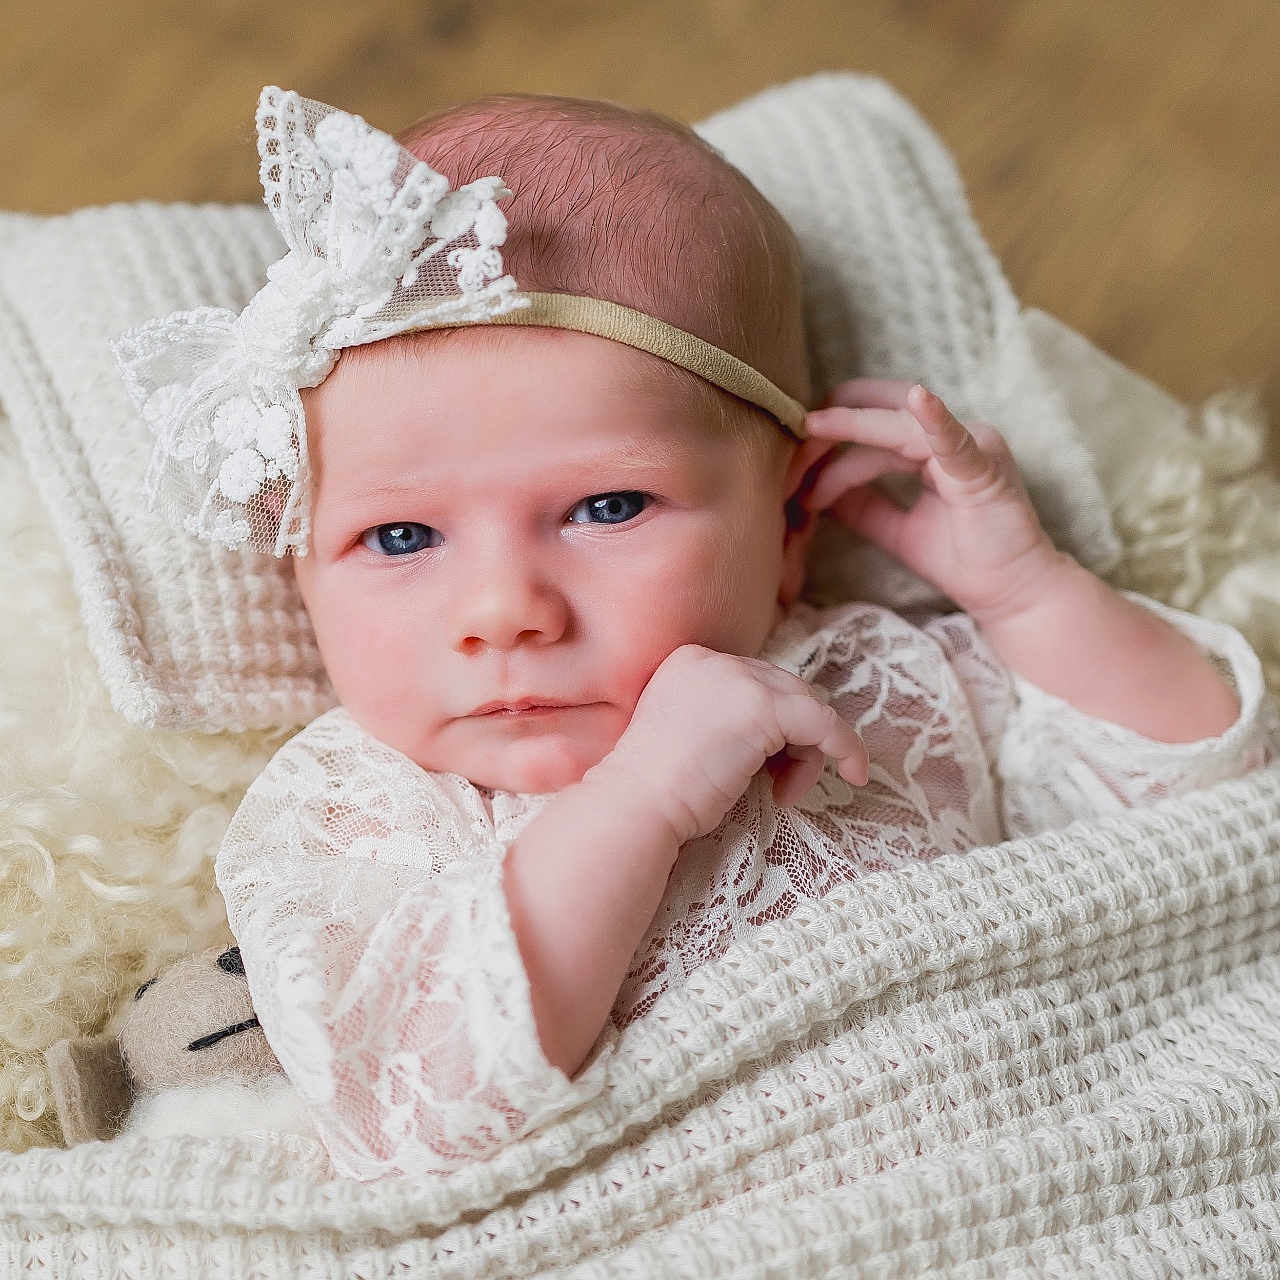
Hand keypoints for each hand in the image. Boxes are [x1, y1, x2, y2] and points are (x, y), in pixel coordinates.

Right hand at [592, 645, 868, 845]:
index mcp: (691, 662)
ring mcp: (739, 679)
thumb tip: (789, 733)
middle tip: (782, 786)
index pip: (757, 683)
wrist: (635, 807)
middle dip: (794, 740)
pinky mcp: (763, 707)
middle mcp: (715, 660)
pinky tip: (854, 773)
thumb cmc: (656, 792)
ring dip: (809, 753)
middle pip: (785, 690)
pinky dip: (844, 747)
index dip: (775, 727)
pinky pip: (824, 723)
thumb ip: (730, 719)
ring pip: (806, 706)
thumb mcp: (692, 737)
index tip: (769, 768)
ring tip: (785, 793)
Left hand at [802, 380, 1067, 623]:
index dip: (825, 439)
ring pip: (894, 427)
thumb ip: (862, 505)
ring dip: (846, 435)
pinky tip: (917, 399)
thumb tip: (815, 489)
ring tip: (806, 447)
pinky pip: (953, 438)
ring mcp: (970, 444)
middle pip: (875, 410)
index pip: (867, 424)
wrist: (1011, 594)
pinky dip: (934, 417)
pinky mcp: (983, 466)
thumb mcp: (896, 530)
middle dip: (827, 429)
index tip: (788, 470)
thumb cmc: (964, 560)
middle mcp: (950, 435)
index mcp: (931, 445)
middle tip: (787, 456)